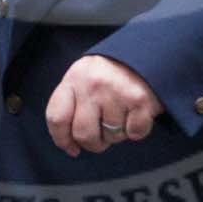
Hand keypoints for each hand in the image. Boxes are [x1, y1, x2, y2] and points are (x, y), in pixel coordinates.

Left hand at [45, 55, 162, 155]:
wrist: (147, 53)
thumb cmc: (111, 74)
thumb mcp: (83, 79)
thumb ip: (73, 104)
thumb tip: (70, 144)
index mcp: (74, 78)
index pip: (56, 118)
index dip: (62, 140)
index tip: (71, 148)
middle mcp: (92, 84)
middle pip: (83, 135)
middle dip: (94, 143)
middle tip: (103, 135)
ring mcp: (115, 91)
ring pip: (111, 136)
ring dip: (118, 133)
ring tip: (122, 114)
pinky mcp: (139, 99)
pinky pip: (135, 133)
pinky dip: (137, 130)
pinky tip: (136, 114)